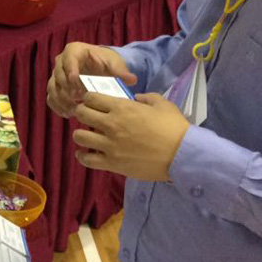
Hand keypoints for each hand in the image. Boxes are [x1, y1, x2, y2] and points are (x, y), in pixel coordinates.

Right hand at [47, 42, 136, 117]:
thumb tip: (131, 80)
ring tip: (74, 111)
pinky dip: (58, 107)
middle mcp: (61, 62)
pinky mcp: (55, 88)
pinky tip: (69, 115)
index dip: (70, 69)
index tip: (76, 81)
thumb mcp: (114, 64)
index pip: (68, 59)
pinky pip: (51, 98)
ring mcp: (56, 76)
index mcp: (74, 51)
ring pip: (52, 88)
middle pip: (58, 75)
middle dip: (67, 88)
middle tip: (78, 99)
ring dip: (62, 100)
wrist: (99, 67)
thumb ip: (121, 71)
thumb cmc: (106, 63)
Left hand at [71, 91, 188, 180]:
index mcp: (121, 107)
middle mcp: (111, 124)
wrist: (183, 155)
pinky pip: (86, 160)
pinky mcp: (112, 163)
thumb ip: (146, 97)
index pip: (91, 98)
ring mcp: (109, 145)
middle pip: (81, 114)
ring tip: (89, 136)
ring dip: (81, 134)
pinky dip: (83, 156)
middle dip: (82, 113)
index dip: (89, 99)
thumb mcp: (162, 104)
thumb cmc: (174, 127)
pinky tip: (87, 153)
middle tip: (90, 118)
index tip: (93, 103)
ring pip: (79, 136)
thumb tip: (136, 98)